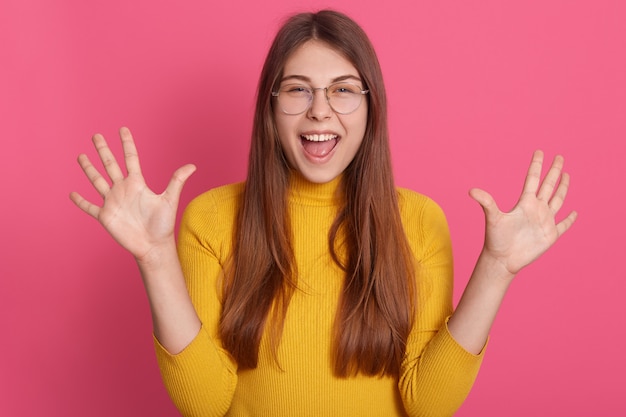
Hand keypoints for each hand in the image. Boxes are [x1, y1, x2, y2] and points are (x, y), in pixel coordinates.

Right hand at [70, 127, 195, 261]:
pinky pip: (89, 207)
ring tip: (81, 156)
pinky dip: (80, 201)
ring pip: (97, 181)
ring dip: (89, 169)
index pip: (130, 158)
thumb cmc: (163, 225)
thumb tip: (193, 165)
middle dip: (103, 150)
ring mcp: (112, 202)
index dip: (126, 143)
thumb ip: (177, 181)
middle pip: (110, 165)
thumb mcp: (170, 200)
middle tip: (96, 135)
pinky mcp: (105, 216)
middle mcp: (123, 190)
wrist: (153, 245)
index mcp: (137, 184)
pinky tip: (72, 193)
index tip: (123, 129)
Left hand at [469, 150, 576, 275]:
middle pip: (548, 185)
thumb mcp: (492, 218)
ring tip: (567, 175)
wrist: (502, 259)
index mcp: (524, 203)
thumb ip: (485, 202)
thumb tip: (470, 190)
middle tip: (559, 156)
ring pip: (557, 200)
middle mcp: (536, 209)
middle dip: (554, 171)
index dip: (536, 165)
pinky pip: (564, 225)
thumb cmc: (496, 239)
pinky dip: (570, 219)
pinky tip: (574, 212)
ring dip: (563, 188)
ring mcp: (544, 221)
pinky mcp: (550, 235)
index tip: (539, 151)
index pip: (532, 179)